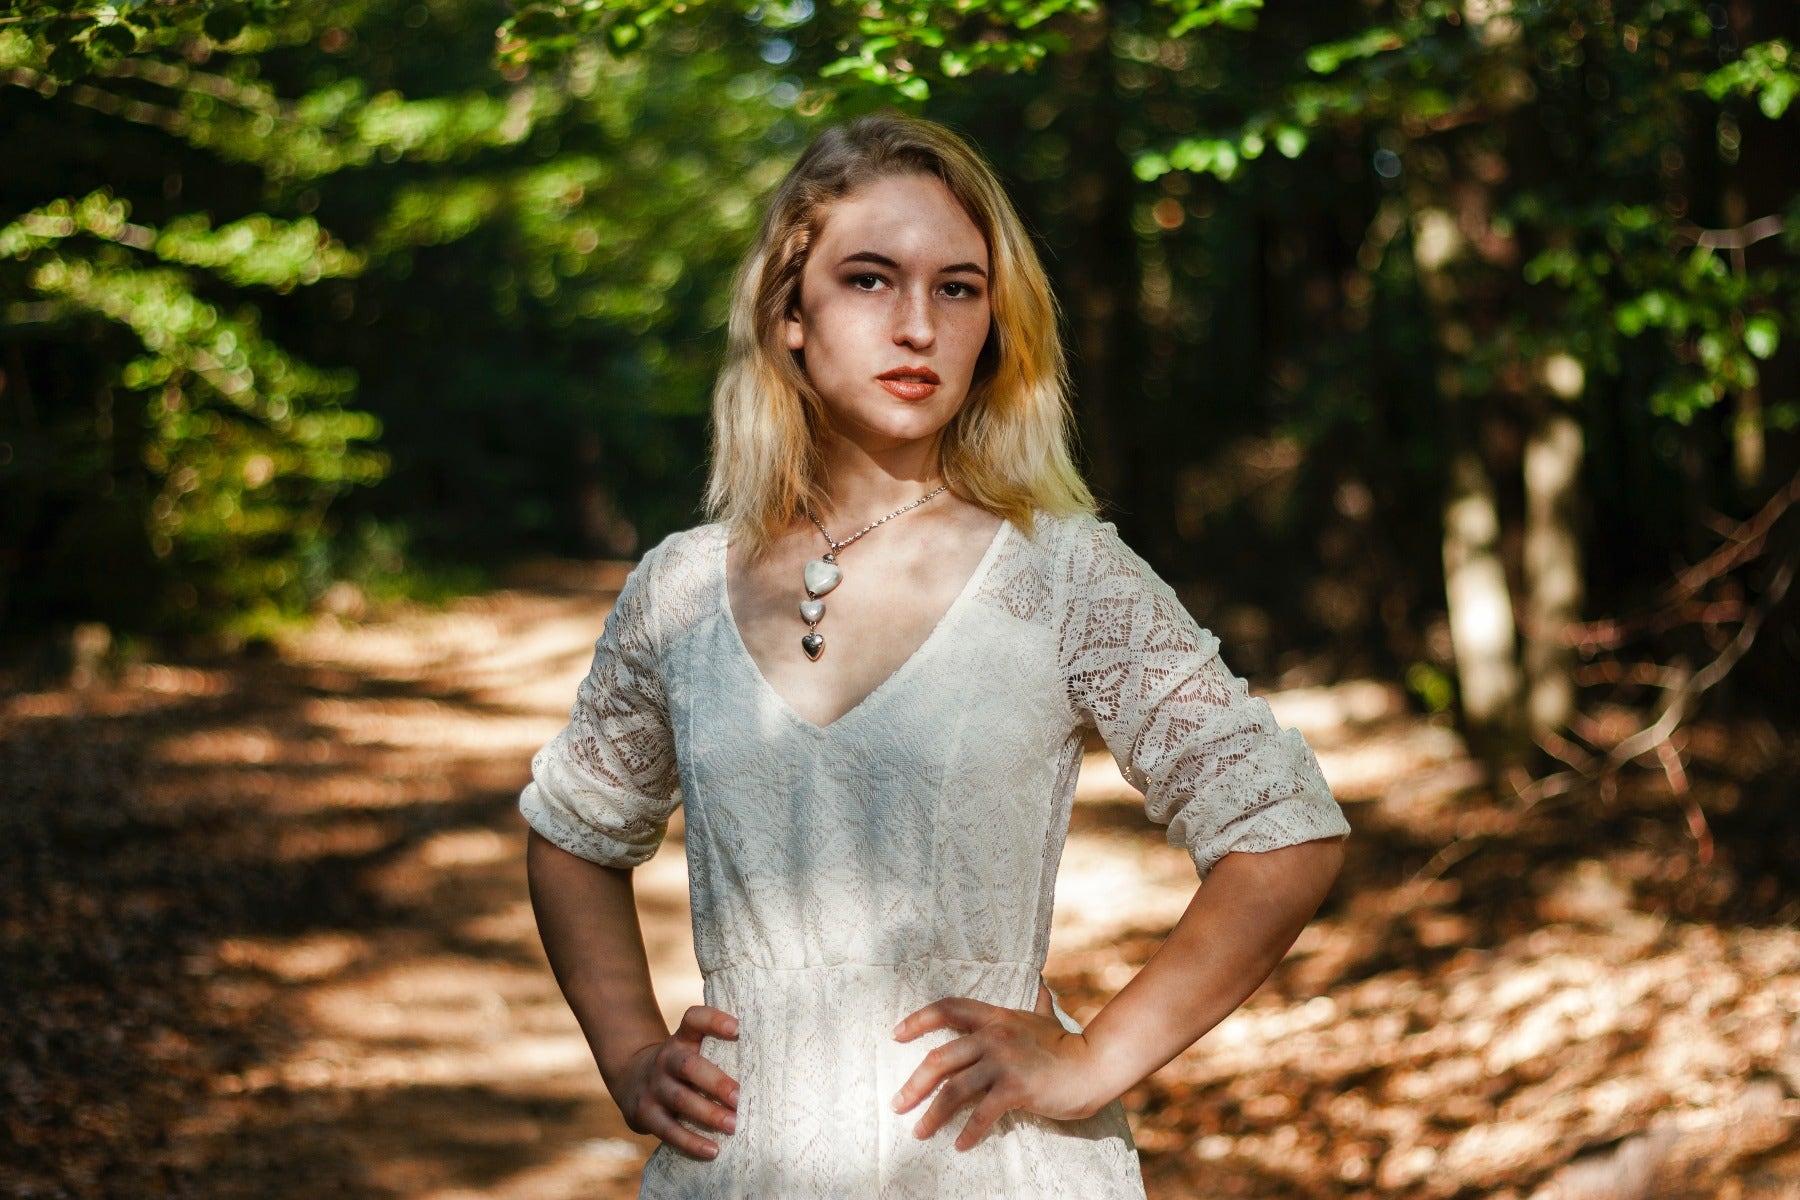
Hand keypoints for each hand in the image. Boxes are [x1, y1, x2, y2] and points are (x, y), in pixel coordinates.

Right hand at [616, 1005, 740, 1159]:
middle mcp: (666, 1060)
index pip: (693, 1019)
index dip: (713, 1020)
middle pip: (689, 1066)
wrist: (631, 1080)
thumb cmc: (681, 1066)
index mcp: (682, 1039)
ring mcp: (654, 1087)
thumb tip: (772, 1061)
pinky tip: (713, 1150)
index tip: (737, 1027)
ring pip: (681, 1099)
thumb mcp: (691, 1049)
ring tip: (734, 1126)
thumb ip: (719, 1049)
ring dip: (709, 1114)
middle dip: (717, 1083)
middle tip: (741, 1097)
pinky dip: (691, 1142)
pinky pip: (668, 1130)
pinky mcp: (645, 1114)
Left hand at [891, 989, 1101, 1150]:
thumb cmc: (1067, 1045)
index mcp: (995, 1017)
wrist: (1093, 1064)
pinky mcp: (1016, 1088)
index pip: (948, 1009)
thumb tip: (1040, 986)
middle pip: (940, 1057)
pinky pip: (982, 1114)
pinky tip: (960, 1145)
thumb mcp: (1045, 1018)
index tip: (896, 1034)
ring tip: (919, 1131)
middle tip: (898, 1103)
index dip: (919, 1019)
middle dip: (914, 1084)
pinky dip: (968, 1132)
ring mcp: (1004, 1062)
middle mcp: (994, 1036)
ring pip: (954, 1089)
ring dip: (932, 1114)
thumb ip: (1037, 1004)